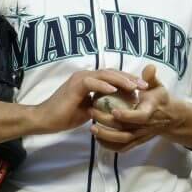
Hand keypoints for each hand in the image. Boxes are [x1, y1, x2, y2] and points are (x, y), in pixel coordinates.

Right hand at [30, 69, 147, 134]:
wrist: (45, 119)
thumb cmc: (65, 116)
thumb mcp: (88, 110)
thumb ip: (100, 104)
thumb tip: (116, 106)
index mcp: (90, 80)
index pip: (113, 77)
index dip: (128, 81)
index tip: (143, 88)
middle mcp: (86, 76)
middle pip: (112, 73)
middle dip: (130, 78)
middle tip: (145, 86)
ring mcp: (80, 79)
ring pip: (105, 75)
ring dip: (121, 80)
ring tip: (135, 87)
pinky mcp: (75, 85)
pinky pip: (92, 82)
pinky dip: (104, 85)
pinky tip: (115, 90)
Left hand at [88, 65, 191, 152]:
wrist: (169, 117)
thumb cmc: (159, 99)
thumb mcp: (158, 86)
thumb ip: (152, 78)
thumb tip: (149, 67)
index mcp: (150, 111)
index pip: (140, 117)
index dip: (127, 116)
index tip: (113, 110)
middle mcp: (145, 126)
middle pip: (126, 130)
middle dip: (107, 123)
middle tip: (92, 112)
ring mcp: (140, 136)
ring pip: (122, 141)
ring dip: (106, 136)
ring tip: (91, 127)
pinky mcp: (136, 142)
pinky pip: (122, 148)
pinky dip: (109, 146)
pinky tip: (97, 139)